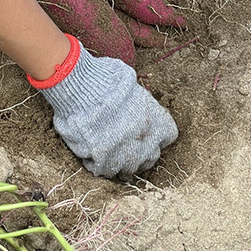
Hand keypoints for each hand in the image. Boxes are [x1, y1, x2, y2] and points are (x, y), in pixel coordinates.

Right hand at [33, 36, 177, 177]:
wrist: (83, 89)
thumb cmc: (106, 79)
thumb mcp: (132, 84)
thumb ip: (140, 100)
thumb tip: (138, 100)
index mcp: (157, 122)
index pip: (168, 135)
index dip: (155, 132)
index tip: (145, 128)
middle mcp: (146, 142)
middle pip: (151, 156)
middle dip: (140, 150)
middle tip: (124, 140)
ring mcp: (126, 156)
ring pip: (129, 168)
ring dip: (120, 160)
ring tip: (107, 148)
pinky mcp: (104, 163)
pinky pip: (105, 171)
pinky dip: (99, 163)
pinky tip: (92, 151)